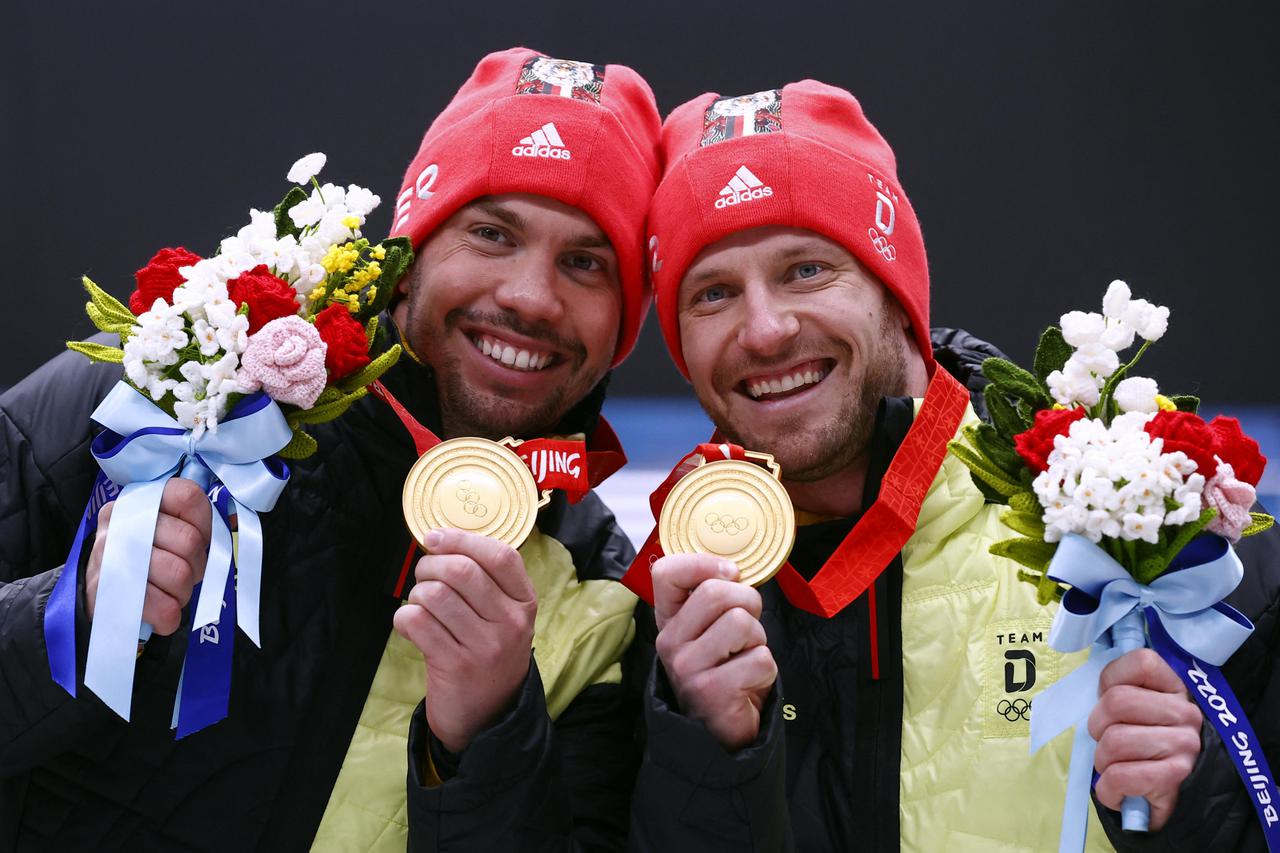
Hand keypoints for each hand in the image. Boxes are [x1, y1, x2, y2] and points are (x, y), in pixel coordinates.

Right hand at [85, 477, 210, 635]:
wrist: (100, 594)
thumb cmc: (144, 557)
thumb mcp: (162, 529)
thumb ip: (188, 521)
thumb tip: (223, 530)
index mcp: (141, 499)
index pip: (187, 496)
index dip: (203, 523)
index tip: (197, 540)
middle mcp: (122, 520)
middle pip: (189, 541)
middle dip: (197, 565)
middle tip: (185, 573)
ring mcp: (110, 555)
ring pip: (179, 575)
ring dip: (182, 591)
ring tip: (170, 592)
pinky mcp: (107, 592)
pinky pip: (163, 608)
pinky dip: (169, 616)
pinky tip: (160, 611)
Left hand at [393, 528, 536, 753]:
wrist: (489, 717)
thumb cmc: (489, 654)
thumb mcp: (505, 618)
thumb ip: (486, 582)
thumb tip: (442, 540)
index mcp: (525, 602)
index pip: (501, 555)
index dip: (463, 539)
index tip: (436, 537)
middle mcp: (510, 622)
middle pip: (462, 570)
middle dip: (430, 565)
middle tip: (423, 575)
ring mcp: (484, 646)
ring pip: (435, 594)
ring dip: (416, 593)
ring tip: (420, 605)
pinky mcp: (454, 666)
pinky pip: (416, 622)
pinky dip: (404, 617)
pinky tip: (411, 626)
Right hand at [652, 553, 775, 751]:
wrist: (719, 735)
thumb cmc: (723, 672)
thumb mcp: (709, 633)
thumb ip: (715, 601)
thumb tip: (734, 570)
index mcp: (668, 621)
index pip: (666, 573)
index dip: (703, 564)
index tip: (730, 573)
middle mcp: (670, 642)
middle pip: (716, 592)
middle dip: (749, 602)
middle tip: (748, 629)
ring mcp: (687, 668)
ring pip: (742, 623)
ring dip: (758, 639)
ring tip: (746, 658)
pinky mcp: (711, 692)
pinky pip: (761, 658)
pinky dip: (766, 670)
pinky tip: (749, 684)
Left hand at [1089, 648, 1202, 829]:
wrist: (1169, 798)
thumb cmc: (1140, 748)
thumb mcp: (1134, 711)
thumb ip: (1118, 690)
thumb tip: (1084, 690)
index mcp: (1174, 687)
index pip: (1141, 662)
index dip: (1111, 681)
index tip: (1111, 705)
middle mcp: (1185, 712)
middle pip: (1117, 702)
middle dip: (1097, 726)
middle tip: (1106, 741)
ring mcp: (1185, 745)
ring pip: (1114, 741)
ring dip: (1102, 760)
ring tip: (1115, 767)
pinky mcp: (1177, 777)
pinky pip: (1120, 776)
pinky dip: (1108, 789)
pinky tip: (1118, 790)